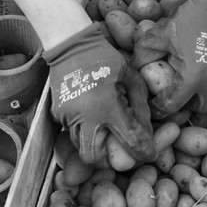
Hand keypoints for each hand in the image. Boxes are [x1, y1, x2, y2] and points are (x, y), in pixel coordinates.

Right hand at [45, 24, 155, 164]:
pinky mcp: (57, 113)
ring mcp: (68, 117)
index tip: (148, 154)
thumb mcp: (131, 77)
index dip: (143, 151)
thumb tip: (146, 129)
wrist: (71, 45)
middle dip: (105, 160)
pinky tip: (90, 115)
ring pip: (79, 146)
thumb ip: (140, 105)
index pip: (130, 140)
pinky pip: (70, 131)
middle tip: (116, 150)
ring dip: (93, 144)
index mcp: (108, 108)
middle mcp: (86, 118)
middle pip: (93, 158)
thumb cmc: (106, 58)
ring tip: (103, 130)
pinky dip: (82, 129)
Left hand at [142, 0, 206, 118]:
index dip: (160, 108)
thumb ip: (145, 53)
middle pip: (202, 108)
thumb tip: (135, 67)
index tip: (155, 106)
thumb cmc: (189, 16)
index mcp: (193, 78)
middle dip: (190, 106)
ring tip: (202, 85)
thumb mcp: (162, 33)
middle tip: (182, 96)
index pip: (173, 105)